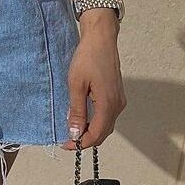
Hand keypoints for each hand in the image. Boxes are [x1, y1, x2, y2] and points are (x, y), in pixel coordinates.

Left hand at [61, 10, 125, 149]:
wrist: (101, 38)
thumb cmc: (87, 58)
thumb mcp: (76, 84)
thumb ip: (76, 110)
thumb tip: (74, 132)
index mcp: (107, 103)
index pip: (96, 134)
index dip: (81, 143)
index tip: (66, 145)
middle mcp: (117, 105)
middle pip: (103, 132)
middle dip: (86, 139)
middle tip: (67, 140)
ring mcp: (119, 100)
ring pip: (106, 125)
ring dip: (91, 131)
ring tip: (73, 130)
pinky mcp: (117, 95)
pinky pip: (107, 116)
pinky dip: (96, 122)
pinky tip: (83, 119)